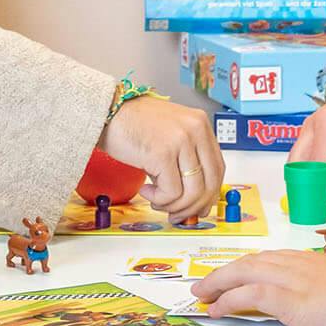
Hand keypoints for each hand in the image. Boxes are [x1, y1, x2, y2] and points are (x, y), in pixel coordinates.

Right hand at [99, 95, 223, 220]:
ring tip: (156, 201)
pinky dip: (158, 200)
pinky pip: (171, 193)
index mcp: (200, 124)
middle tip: (178, 215)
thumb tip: (195, 197)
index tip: (199, 206)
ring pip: (192, 192)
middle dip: (193, 207)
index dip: (209, 193)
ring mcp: (181, 141)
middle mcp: (195, 130)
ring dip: (173, 206)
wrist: (107, 111)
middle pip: (209, 183)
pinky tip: (145, 191)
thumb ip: (186, 158)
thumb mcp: (170, 134)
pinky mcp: (163, 154)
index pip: (218, 168)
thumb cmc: (133, 123)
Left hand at [191, 251, 325, 325]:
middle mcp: (294, 263)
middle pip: (247, 263)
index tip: (228, 276)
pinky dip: (227, 300)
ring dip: (217, 285)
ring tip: (202, 297)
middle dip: (221, 274)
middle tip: (203, 285)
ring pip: (242, 274)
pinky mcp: (290, 298)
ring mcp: (291, 279)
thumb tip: (309, 299)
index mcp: (307, 259)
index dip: (242, 268)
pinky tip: (217, 309)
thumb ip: (319, 286)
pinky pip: (249, 295)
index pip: (265, 259)